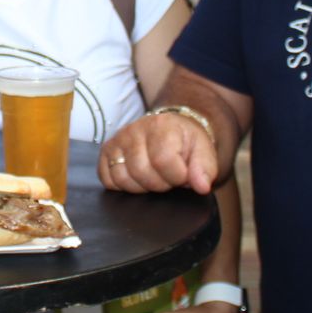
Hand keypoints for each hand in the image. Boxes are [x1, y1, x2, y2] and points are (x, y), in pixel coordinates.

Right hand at [99, 113, 217, 194]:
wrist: (170, 130)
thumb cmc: (185, 143)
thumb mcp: (203, 152)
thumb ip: (205, 169)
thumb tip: (201, 186)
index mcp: (162, 126)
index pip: (163, 160)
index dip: (176, 177)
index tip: (183, 175)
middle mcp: (135, 129)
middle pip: (141, 172)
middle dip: (160, 184)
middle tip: (169, 177)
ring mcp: (118, 140)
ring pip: (123, 178)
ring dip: (141, 187)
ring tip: (154, 177)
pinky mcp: (107, 151)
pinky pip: (108, 179)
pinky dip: (123, 185)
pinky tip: (138, 178)